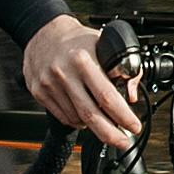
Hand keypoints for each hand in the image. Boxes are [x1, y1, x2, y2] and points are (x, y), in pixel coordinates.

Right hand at [22, 12, 143, 147]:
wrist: (43, 32)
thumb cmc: (76, 39)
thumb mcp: (104, 44)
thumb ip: (123, 68)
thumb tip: (130, 95)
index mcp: (82, 60)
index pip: (107, 96)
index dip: (123, 116)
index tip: (134, 126)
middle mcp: (64, 74)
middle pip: (90, 114)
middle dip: (110, 134)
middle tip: (123, 141)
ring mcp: (49, 85)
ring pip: (76, 118)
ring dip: (93, 125)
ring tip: (103, 122)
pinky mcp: (39, 93)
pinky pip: (63, 116)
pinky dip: (77, 120)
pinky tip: (84, 115)